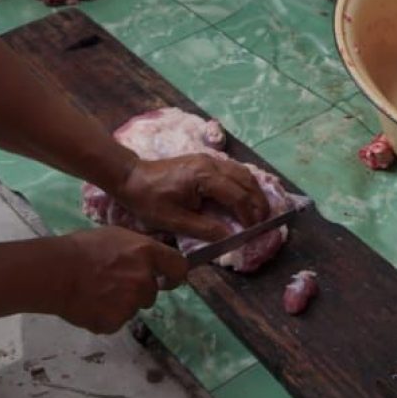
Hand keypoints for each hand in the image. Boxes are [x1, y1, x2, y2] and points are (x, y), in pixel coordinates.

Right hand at [49, 227, 187, 333]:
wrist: (54, 272)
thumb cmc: (81, 248)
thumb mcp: (115, 236)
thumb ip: (138, 249)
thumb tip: (149, 261)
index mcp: (146, 253)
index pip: (179, 267)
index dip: (174, 275)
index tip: (167, 279)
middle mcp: (144, 280)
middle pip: (151, 292)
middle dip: (138, 290)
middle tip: (113, 283)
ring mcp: (130, 304)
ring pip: (133, 307)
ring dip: (121, 303)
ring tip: (96, 292)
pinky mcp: (115, 322)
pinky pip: (116, 321)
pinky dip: (105, 316)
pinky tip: (89, 304)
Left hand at [113, 153, 269, 240]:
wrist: (131, 177)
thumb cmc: (150, 200)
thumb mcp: (176, 221)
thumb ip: (206, 229)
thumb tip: (231, 238)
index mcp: (204, 177)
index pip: (237, 195)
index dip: (250, 214)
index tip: (256, 231)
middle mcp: (211, 163)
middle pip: (245, 180)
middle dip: (258, 202)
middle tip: (265, 222)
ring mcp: (209, 159)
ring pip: (242, 172)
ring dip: (253, 191)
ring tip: (259, 211)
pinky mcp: (205, 160)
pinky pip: (232, 170)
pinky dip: (244, 183)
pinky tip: (245, 197)